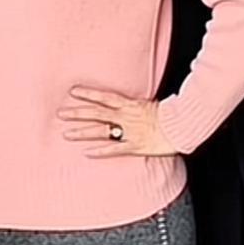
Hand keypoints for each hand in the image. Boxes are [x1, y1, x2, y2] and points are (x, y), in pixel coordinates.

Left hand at [57, 86, 176, 157]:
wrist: (183, 126)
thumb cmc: (170, 113)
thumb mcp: (151, 103)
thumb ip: (136, 103)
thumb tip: (128, 99)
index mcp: (130, 104)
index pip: (104, 97)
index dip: (88, 93)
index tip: (72, 91)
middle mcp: (126, 116)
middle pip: (96, 113)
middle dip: (78, 113)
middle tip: (60, 113)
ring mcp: (129, 131)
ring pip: (101, 131)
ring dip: (83, 132)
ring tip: (66, 133)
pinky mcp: (135, 146)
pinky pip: (115, 149)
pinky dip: (101, 151)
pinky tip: (87, 153)